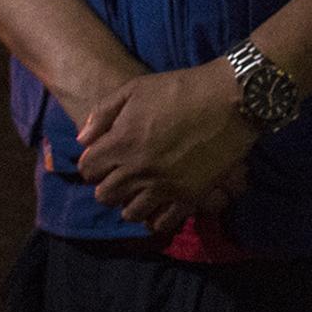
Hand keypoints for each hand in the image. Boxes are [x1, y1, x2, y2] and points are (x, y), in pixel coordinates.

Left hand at [75, 59, 258, 234]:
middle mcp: (137, 170)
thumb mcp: (135, 88)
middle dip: (108, 184)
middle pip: (105, 195)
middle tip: (121, 174)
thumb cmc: (180, 88)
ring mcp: (163, 187)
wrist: (228, 99)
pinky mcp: (188, 198)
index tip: (103, 158)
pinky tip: (160, 204)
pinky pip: (162, 223)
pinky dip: (156, 218)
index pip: (88, 169)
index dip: (92, 163)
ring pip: (130, 214)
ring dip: (130, 202)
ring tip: (140, 190)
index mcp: (121, 143)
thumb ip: (103, 113)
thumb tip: (83, 140)